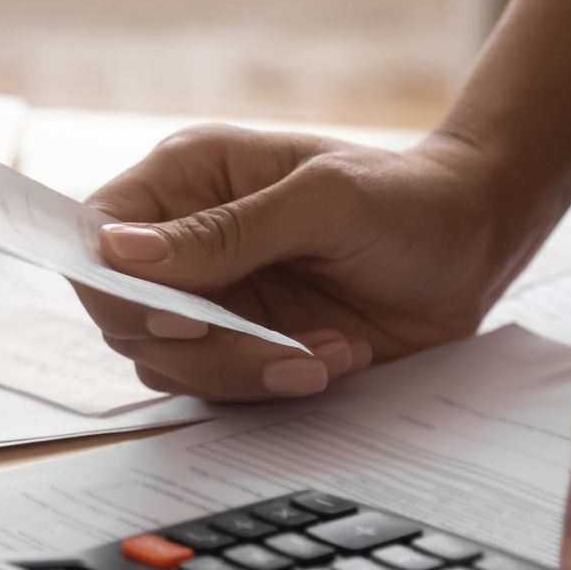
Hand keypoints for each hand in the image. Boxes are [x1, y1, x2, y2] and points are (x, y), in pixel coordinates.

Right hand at [78, 125, 533, 399]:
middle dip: (202, 348)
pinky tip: (338, 356)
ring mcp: (212, 299)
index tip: (180, 319)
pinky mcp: (243, 347)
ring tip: (329, 349)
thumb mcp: (324, 201)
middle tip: (277, 347)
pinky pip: (222, 390)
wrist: (473, 247)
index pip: (97, 238)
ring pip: (168, 365)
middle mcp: (184, 241)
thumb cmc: (405, 199)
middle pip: (123, 316)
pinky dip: (277, 386)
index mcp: (186, 179)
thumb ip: (225, 231)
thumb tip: (120, 253)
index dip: (116, 289)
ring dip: (248, 372)